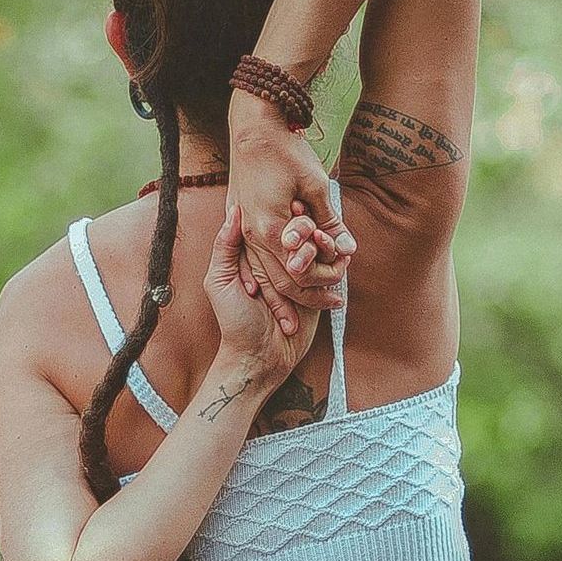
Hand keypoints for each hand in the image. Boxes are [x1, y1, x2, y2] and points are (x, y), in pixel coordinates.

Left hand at [205, 203, 322, 390]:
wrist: (259, 359)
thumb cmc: (235, 322)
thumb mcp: (220, 282)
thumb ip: (225, 247)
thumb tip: (236, 211)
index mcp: (254, 257)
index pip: (273, 226)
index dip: (284, 213)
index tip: (293, 201)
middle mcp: (278, 263)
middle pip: (298, 236)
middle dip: (307, 229)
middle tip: (311, 226)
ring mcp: (300, 277)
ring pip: (318, 251)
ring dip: (324, 244)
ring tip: (325, 240)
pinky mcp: (317, 292)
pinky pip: (330, 273)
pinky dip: (336, 264)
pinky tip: (341, 255)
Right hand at [227, 99, 355, 337]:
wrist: (252, 125)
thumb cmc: (286, 151)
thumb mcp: (316, 186)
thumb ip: (330, 223)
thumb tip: (349, 250)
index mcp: (271, 229)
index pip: (299, 273)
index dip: (322, 282)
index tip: (342, 286)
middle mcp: (251, 235)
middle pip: (280, 281)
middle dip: (307, 296)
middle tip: (332, 302)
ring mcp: (240, 229)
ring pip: (262, 276)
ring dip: (285, 295)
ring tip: (310, 305)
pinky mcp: (237, 221)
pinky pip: (248, 263)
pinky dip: (262, 280)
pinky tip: (273, 291)